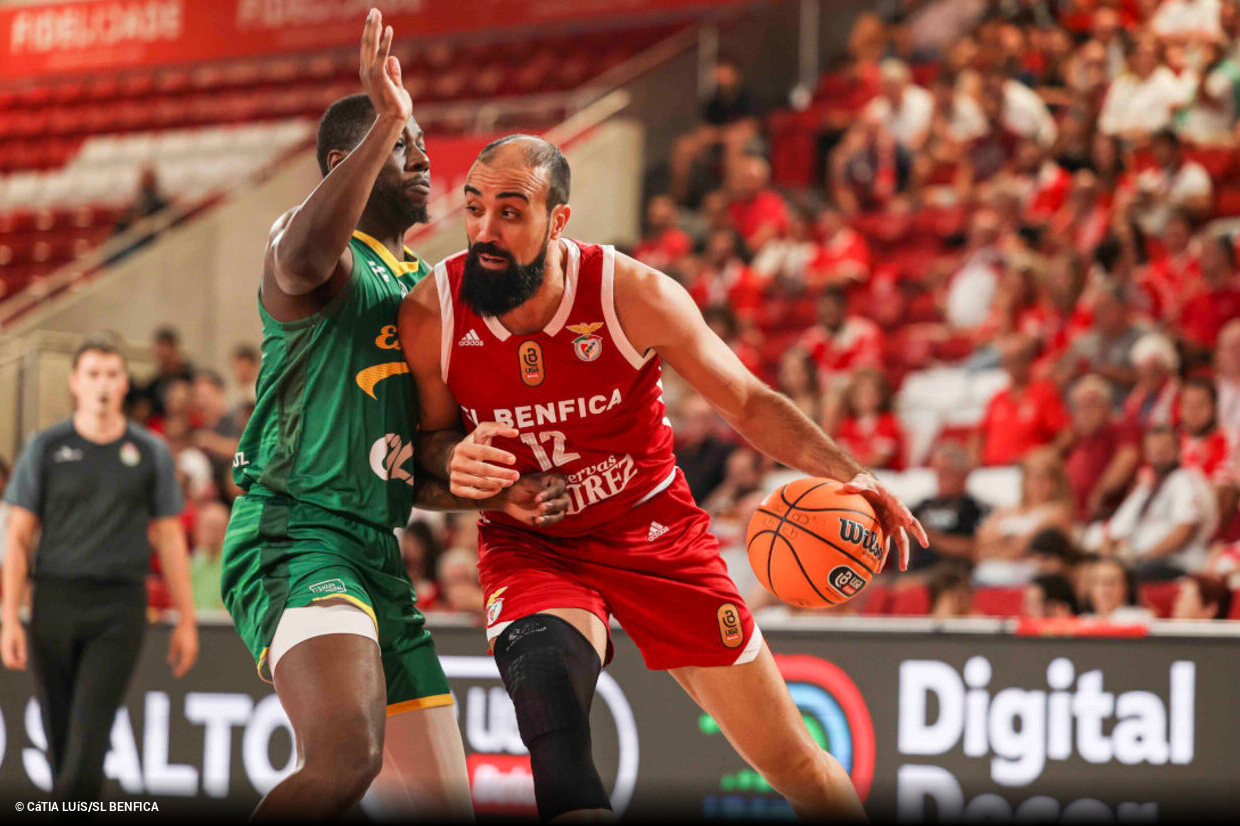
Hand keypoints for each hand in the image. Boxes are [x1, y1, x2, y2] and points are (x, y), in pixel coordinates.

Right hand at [1, 621, 26, 670]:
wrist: (10, 624)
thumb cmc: (16, 630)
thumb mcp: (22, 640)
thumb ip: (22, 650)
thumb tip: (23, 660)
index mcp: (6, 647)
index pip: (10, 661)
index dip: (17, 666)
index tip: (24, 667)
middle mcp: (3, 649)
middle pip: (7, 662)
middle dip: (15, 666)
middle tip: (24, 667)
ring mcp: (3, 649)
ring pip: (7, 660)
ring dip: (14, 662)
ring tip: (23, 663)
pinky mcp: (4, 648)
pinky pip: (7, 656)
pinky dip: (13, 658)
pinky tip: (19, 657)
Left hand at [167, 621, 197, 677]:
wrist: (188, 623)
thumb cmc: (179, 633)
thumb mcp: (173, 643)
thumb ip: (172, 653)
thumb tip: (170, 663)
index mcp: (187, 651)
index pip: (184, 664)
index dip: (180, 671)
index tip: (175, 675)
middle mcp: (193, 651)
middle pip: (189, 664)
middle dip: (183, 670)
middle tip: (177, 675)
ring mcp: (195, 648)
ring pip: (191, 661)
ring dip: (186, 666)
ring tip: (181, 670)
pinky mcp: (195, 646)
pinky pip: (192, 657)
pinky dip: (188, 661)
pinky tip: (184, 662)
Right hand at [359, 8, 411, 122]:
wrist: (393, 121)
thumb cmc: (395, 107)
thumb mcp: (396, 86)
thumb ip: (394, 73)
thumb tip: (394, 58)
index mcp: (369, 73)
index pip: (369, 49)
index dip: (372, 33)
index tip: (375, 19)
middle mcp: (366, 71)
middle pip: (367, 43)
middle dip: (370, 26)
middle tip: (373, 10)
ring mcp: (371, 73)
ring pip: (370, 46)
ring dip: (373, 28)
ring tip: (376, 13)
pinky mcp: (379, 76)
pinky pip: (382, 55)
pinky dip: (385, 41)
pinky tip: (389, 29)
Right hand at [450, 422, 520, 498]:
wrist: (456, 459)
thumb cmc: (475, 443)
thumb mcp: (483, 431)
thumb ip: (498, 427)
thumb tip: (515, 432)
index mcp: (462, 447)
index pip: (483, 451)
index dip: (499, 455)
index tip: (514, 459)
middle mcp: (456, 462)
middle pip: (483, 469)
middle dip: (502, 473)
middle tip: (517, 475)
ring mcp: (454, 476)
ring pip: (480, 482)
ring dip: (498, 483)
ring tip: (510, 481)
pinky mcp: (455, 488)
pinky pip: (474, 494)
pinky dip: (488, 493)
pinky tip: (499, 488)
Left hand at [497, 473, 570, 526]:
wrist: (510, 497)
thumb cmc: (521, 485)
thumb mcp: (528, 483)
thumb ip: (539, 487)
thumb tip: (547, 494)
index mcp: (557, 482)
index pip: (558, 488)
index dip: (549, 494)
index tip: (537, 499)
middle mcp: (560, 495)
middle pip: (564, 502)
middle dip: (553, 506)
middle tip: (541, 508)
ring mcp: (555, 508)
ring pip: (559, 516)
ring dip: (550, 518)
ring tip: (538, 520)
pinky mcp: (548, 518)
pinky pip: (548, 523)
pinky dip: (540, 523)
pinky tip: (529, 519)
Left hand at [840, 473, 927, 571]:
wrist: (865, 491)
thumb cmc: (866, 484)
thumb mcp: (861, 481)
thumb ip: (856, 485)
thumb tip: (847, 486)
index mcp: (893, 500)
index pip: (900, 505)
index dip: (904, 512)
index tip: (908, 519)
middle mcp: (897, 514)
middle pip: (912, 526)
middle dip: (919, 534)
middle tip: (925, 543)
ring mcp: (892, 525)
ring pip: (901, 541)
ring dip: (903, 554)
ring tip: (904, 568)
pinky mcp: (885, 532)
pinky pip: (886, 546)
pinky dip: (882, 557)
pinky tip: (877, 569)